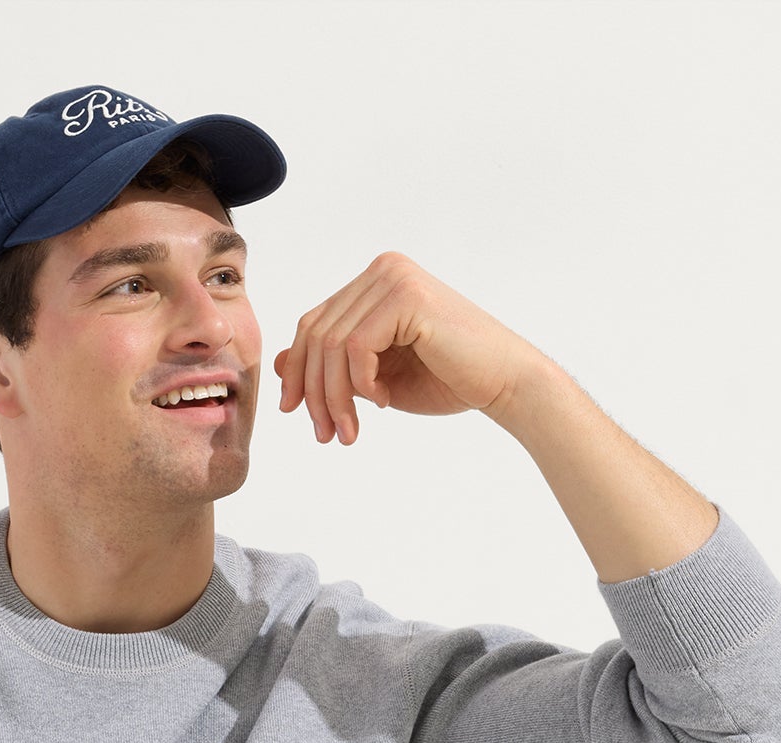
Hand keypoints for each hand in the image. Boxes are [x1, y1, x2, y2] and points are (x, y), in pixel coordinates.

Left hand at [273, 251, 550, 443]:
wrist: (503, 383)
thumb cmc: (446, 379)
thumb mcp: (374, 377)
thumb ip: (333, 365)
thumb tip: (277, 361)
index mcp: (373, 283)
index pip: (313, 325)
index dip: (297, 371)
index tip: (295, 413)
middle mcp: (382, 271)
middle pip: (315, 334)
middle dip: (313, 391)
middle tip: (325, 434)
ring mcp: (394, 278)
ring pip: (331, 345)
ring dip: (334, 398)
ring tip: (348, 432)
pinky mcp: (406, 297)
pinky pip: (355, 347)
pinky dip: (361, 384)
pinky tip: (384, 402)